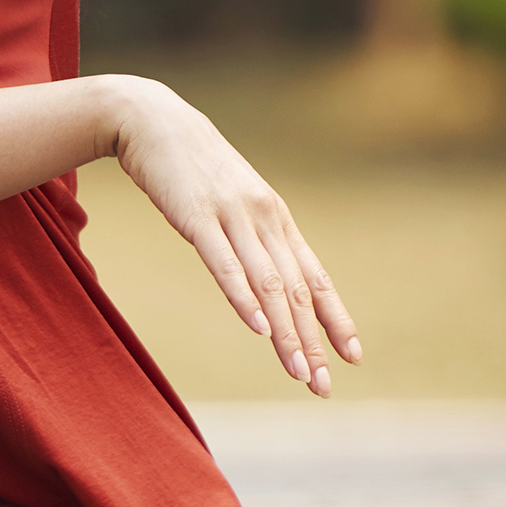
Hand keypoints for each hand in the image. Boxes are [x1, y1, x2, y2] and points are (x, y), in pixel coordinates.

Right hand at [109, 82, 361, 393]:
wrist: (153, 121)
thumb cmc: (192, 168)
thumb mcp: (231, 202)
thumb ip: (249, 237)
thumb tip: (263, 276)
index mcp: (276, 219)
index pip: (315, 277)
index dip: (335, 318)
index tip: (352, 356)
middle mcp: (265, 219)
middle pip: (296, 290)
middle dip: (313, 341)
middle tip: (323, 385)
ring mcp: (233, 216)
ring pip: (268, 284)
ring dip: (286, 333)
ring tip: (299, 372)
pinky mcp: (197, 217)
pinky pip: (225, 264)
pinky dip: (244, 298)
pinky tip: (258, 328)